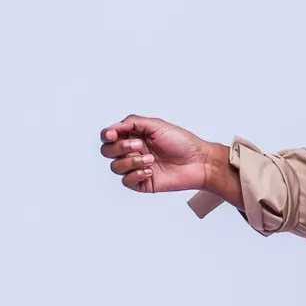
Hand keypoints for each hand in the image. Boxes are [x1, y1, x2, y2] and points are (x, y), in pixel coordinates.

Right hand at [99, 116, 214, 193]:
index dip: (106, 135)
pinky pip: (126, 181)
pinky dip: (136, 174)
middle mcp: (133, 151)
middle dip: (120, 148)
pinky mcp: (142, 182)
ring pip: (115, 167)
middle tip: (139, 145)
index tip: (113, 134)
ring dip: (131, 161)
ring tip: (151, 159)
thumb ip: (132, 123)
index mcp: (134, 136)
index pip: (109, 136)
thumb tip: (113, 127)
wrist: (198, 161)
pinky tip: (151, 171)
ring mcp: (136, 167)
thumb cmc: (182, 143)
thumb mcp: (156, 125)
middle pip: (107, 151)